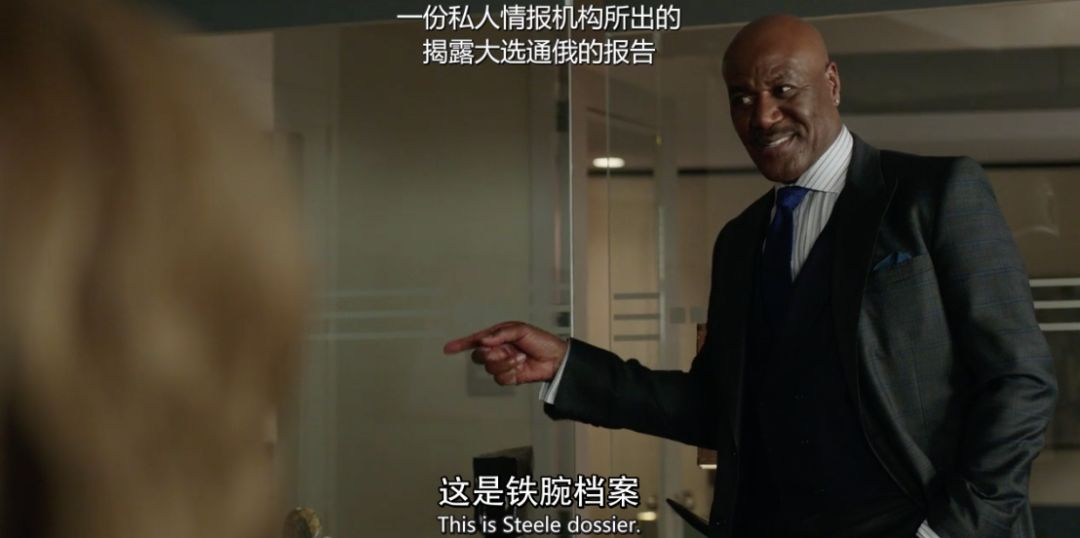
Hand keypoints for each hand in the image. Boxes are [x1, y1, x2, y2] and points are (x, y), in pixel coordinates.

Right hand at [443, 321, 567, 385]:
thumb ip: (500, 334)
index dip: (461, 344)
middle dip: (493, 354)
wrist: (555, 359)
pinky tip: (521, 368)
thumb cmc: (540, 340)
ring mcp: (502, 364)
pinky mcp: (509, 377)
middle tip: (508, 351)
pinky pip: (500, 379)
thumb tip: (483, 340)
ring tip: (520, 358)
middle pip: (480, 356)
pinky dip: (511, 373)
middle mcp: (497, 350)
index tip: (448, 348)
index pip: (475, 341)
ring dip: (506, 363)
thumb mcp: (521, 330)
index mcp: (498, 336)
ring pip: (490, 368)